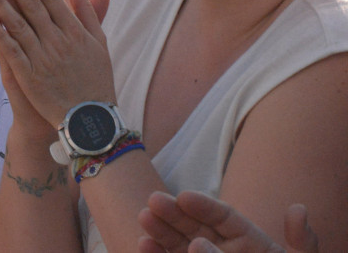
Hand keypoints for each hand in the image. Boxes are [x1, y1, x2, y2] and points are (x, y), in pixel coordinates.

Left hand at [0, 0, 113, 126]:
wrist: (90, 119)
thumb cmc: (95, 79)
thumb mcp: (99, 43)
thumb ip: (87, 11)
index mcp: (74, 31)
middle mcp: (58, 40)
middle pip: (32, 3)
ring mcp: (43, 58)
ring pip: (18, 23)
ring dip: (1, 0)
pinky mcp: (30, 76)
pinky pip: (12, 51)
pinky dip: (0, 34)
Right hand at [138, 191, 317, 252]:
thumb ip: (301, 242)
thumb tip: (297, 208)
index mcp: (248, 242)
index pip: (223, 217)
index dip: (203, 205)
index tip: (184, 197)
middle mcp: (221, 250)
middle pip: (195, 226)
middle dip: (174, 213)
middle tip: (154, 200)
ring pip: (178, 245)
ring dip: (160, 232)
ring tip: (145, 218)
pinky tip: (144, 245)